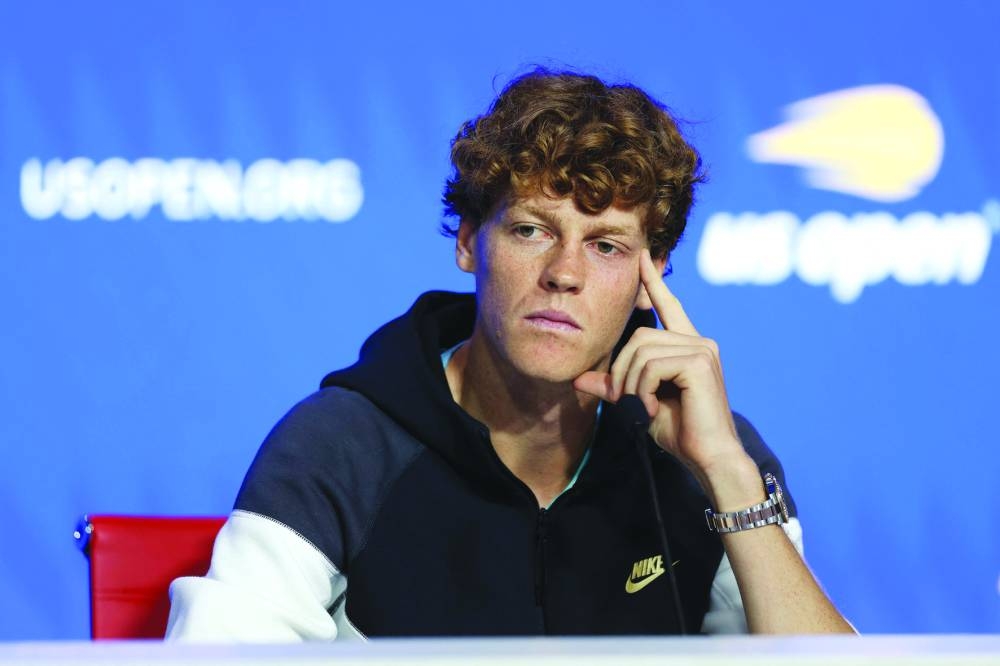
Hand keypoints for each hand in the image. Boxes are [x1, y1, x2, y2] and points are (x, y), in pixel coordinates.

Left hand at [574, 249, 745, 475]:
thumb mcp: (638, 403)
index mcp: (687, 346)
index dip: (653, 282)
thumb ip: (613, 386)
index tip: (643, 258)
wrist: (708, 457)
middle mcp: (698, 341)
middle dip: (622, 368)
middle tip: (626, 401)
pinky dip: (641, 389)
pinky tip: (651, 408)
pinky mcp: (699, 361)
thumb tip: (578, 379)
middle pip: (639, 335)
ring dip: (630, 383)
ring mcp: (702, 349)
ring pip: (642, 349)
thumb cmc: (680, 432)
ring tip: (640, 407)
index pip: (668, 306)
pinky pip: (651, 364)